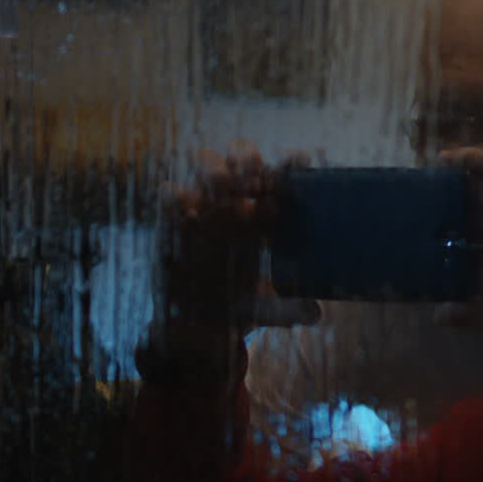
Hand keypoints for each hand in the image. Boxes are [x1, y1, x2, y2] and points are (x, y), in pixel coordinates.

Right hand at [155, 140, 320, 335]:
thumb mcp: (268, 310)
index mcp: (269, 215)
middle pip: (243, 157)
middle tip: (256, 179)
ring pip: (206, 163)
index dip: (292, 164)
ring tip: (224, 189)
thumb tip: (314, 313)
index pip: (284, 176)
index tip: (299, 160)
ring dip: (215, 169)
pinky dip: (174, 194)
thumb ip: (290, 309)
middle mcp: (237, 201)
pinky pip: (168, 194)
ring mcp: (203, 205)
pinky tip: (185, 204)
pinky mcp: (173, 219)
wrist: (198, 323)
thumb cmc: (243, 305)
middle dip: (248, 158)